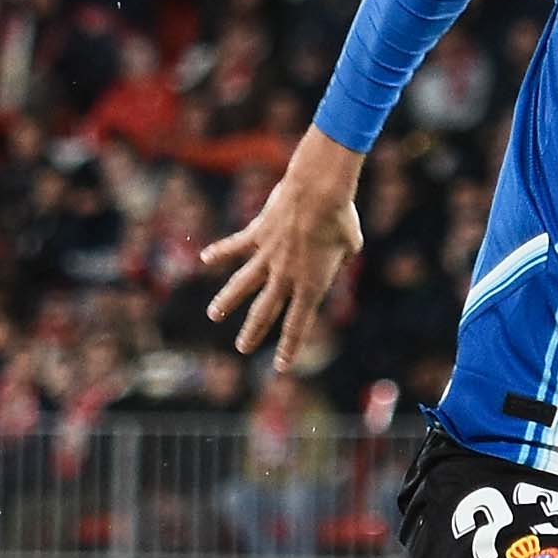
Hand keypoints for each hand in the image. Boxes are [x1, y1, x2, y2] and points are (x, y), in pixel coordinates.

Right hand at [200, 135, 362, 370]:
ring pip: (242, 284)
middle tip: (242, 349)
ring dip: (227, 301)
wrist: (318, 191)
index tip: (281, 365)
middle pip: (265, 311)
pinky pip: (235, 246)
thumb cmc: (340, 217)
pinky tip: (205, 259)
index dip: (289, 347)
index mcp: (311, 285)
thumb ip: (342, 258)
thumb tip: (338, 254)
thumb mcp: (351, 244)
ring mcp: (268, 256)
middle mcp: (285, 276)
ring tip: (214, 315)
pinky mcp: (257, 234)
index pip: (298, 325)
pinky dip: (220, 252)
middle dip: (253, 333)